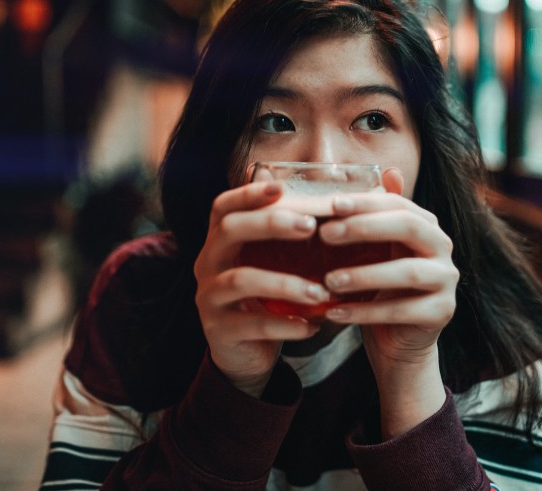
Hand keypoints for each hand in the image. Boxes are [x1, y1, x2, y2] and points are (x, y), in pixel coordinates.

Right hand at [193, 180, 327, 396]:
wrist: (245, 355)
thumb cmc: (266, 300)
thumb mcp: (272, 267)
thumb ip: (291, 240)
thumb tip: (334, 208)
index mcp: (220, 243)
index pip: (223, 207)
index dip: (248, 193)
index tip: (280, 187)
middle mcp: (207, 263)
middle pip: (229, 230)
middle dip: (269, 224)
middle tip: (309, 226)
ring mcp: (209, 297)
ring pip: (241, 279)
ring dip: (285, 283)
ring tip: (321, 292)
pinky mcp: (219, 330)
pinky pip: (252, 324)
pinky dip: (285, 325)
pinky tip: (311, 325)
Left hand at [317, 169, 458, 436]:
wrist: (399, 341)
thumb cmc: (380, 288)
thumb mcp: (374, 251)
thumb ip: (374, 216)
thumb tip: (386, 169)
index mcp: (425, 224)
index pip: (397, 203)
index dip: (365, 202)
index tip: (330, 205)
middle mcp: (442, 246)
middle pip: (408, 227)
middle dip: (365, 227)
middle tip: (325, 235)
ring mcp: (446, 280)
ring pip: (408, 272)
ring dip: (365, 275)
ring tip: (329, 281)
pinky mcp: (442, 312)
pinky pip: (402, 310)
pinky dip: (366, 312)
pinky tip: (335, 312)